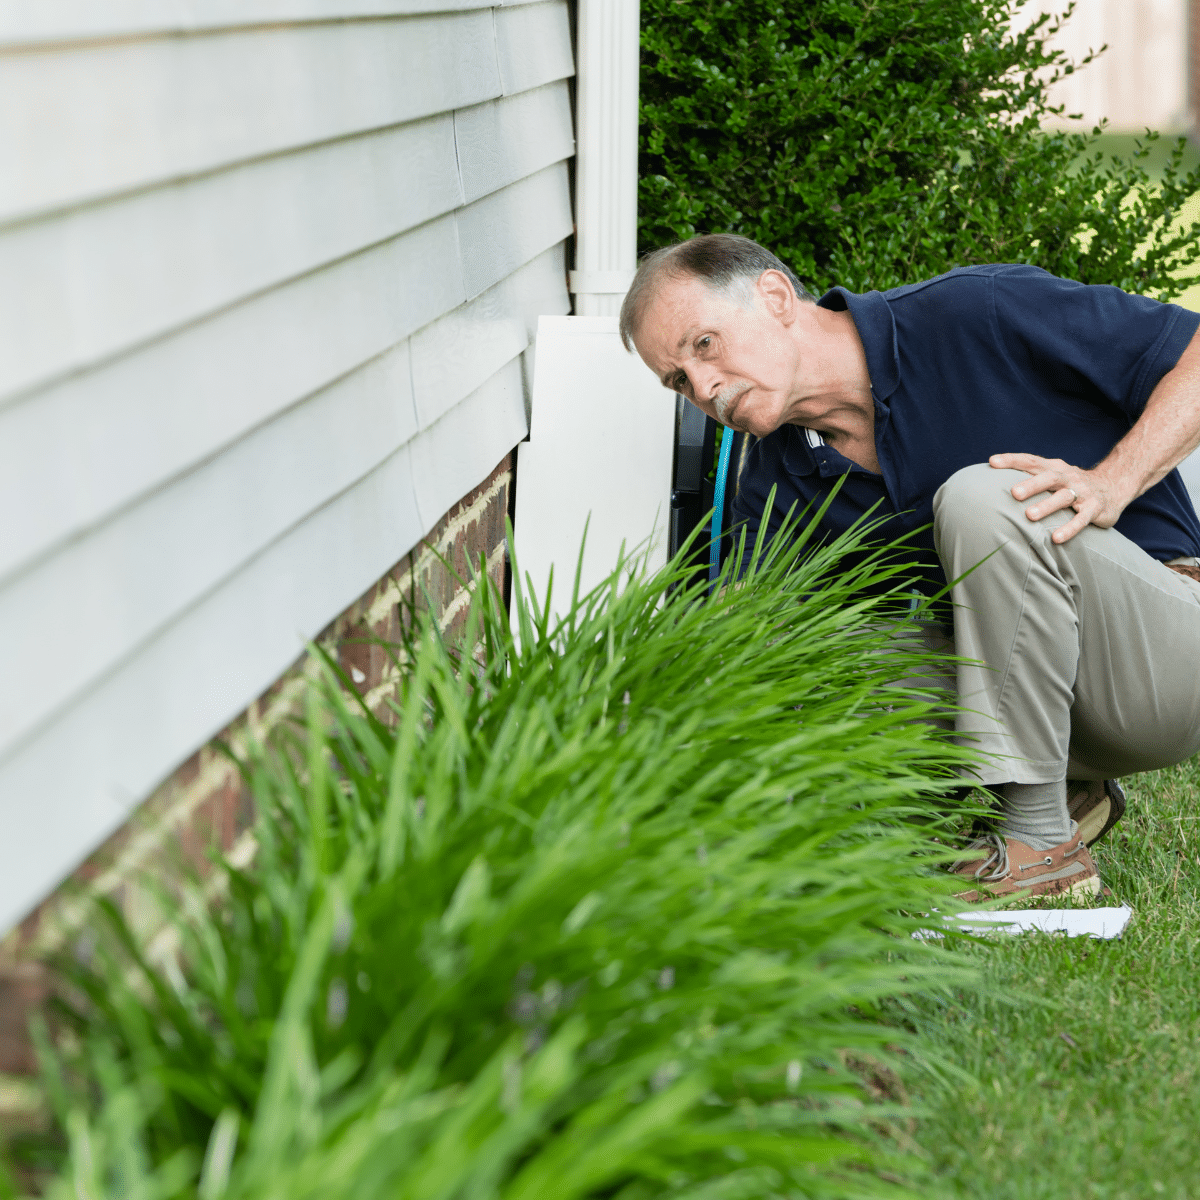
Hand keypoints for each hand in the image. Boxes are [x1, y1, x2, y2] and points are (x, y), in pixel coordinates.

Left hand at [988, 453, 1126, 544]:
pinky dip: (1069, 528)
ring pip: (1063, 498)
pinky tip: (1056, 538)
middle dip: (1031, 485)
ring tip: (1029, 516)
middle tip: (1013, 493)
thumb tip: (991, 483)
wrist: (1114, 486)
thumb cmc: (1071, 484)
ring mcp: (1082, 492)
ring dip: (1046, 506)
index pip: (1031, 461)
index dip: (1013, 460)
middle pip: (1048, 478)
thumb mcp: (1052, 477)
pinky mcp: (1095, 509)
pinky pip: (1081, 519)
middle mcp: (1068, 477)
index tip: (993, 462)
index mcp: (1054, 468)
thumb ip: (1029, 478)